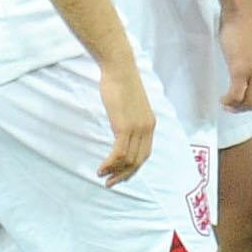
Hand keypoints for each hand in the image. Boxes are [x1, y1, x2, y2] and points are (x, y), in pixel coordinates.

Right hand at [96, 58, 155, 183]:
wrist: (119, 69)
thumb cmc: (120, 84)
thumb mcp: (129, 106)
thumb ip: (128, 120)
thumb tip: (120, 129)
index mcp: (150, 124)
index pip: (145, 154)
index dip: (133, 168)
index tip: (121, 175)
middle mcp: (147, 128)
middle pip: (138, 160)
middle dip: (124, 175)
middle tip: (111, 183)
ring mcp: (138, 128)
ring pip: (129, 159)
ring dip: (115, 171)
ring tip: (102, 176)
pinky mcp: (125, 127)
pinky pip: (119, 153)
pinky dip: (110, 164)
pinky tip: (101, 168)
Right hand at [220, 0, 251, 109]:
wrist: (247, 7)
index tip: (248, 100)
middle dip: (248, 108)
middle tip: (234, 105)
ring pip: (250, 102)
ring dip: (237, 107)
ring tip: (227, 103)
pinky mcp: (241, 69)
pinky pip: (236, 95)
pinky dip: (228, 101)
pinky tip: (222, 99)